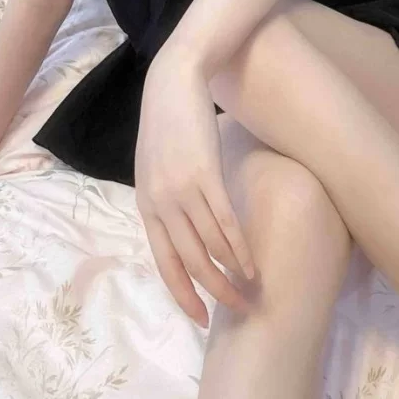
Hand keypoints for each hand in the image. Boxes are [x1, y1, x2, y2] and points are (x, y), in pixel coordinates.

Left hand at [136, 51, 257, 327]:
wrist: (172, 81)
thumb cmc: (167, 121)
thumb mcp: (155, 166)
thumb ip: (164, 198)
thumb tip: (182, 226)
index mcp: (147, 206)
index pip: (166, 263)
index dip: (184, 294)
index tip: (201, 317)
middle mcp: (161, 205)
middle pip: (190, 262)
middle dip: (214, 291)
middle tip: (237, 309)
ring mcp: (182, 191)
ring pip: (209, 247)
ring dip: (232, 273)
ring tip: (252, 288)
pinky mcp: (205, 174)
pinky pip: (224, 221)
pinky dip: (239, 247)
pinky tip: (251, 263)